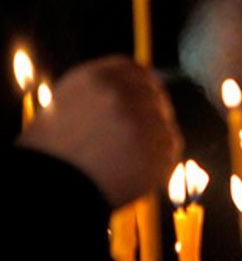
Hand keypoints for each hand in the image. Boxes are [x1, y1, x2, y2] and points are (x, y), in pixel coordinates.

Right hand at [18, 56, 182, 207]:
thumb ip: (104, 91)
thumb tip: (140, 87)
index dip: (141, 87)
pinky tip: (131, 170)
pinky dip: (157, 160)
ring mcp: (144, 119)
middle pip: (155, 96)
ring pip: (164, 123)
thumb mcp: (68, 104)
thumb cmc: (54, 153)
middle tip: (130, 139)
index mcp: (96, 77)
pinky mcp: (161, 146)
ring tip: (122, 158)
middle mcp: (122, 93)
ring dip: (152, 139)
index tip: (142, 100)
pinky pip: (170, 148)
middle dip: (149, 115)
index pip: (136, 71)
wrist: (51, 189)